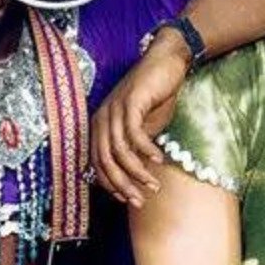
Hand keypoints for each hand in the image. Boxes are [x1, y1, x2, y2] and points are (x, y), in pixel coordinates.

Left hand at [93, 30, 190, 206]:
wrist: (166, 64)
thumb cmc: (154, 98)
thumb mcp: (143, 129)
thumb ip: (134, 150)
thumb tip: (134, 179)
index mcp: (100, 127)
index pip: (98, 164)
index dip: (111, 185)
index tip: (128, 200)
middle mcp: (102, 118)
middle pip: (105, 161)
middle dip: (122, 185)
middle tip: (140, 201)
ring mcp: (115, 109)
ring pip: (119, 150)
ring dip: (137, 172)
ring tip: (153, 184)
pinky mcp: (131, 101)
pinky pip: (134, 133)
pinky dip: (146, 150)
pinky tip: (160, 159)